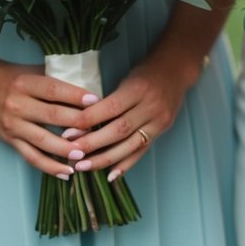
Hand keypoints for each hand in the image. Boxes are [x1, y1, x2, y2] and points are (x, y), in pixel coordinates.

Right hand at [0, 58, 91, 177]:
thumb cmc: (10, 76)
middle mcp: (18, 105)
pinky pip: (31, 156)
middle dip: (78, 124)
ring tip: (85, 156)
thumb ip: (56, 79)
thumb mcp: (31, 71)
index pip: (55, 90)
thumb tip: (89, 86)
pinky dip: (49, 166)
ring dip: (66, 150)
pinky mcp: (9, 140)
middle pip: (53, 116)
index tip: (95, 100)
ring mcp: (13, 125)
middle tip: (99, 130)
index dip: (76, 96)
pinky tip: (66, 172)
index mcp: (26, 84)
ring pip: (43, 141)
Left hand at [63, 59, 202, 178]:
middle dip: (92, 144)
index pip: (110, 108)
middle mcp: (151, 107)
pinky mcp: (162, 130)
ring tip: (83, 166)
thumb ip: (108, 100)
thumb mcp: (126, 79)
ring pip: (130, 145)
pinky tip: (110, 175)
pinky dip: (126, 165)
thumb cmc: (145, 72)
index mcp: (138, 89)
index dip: (88, 122)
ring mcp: (159, 121)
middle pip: (119, 130)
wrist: (177, 70)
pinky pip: (142, 151)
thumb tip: (80, 123)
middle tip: (70, 154)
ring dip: (104, 159)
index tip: (67, 133)